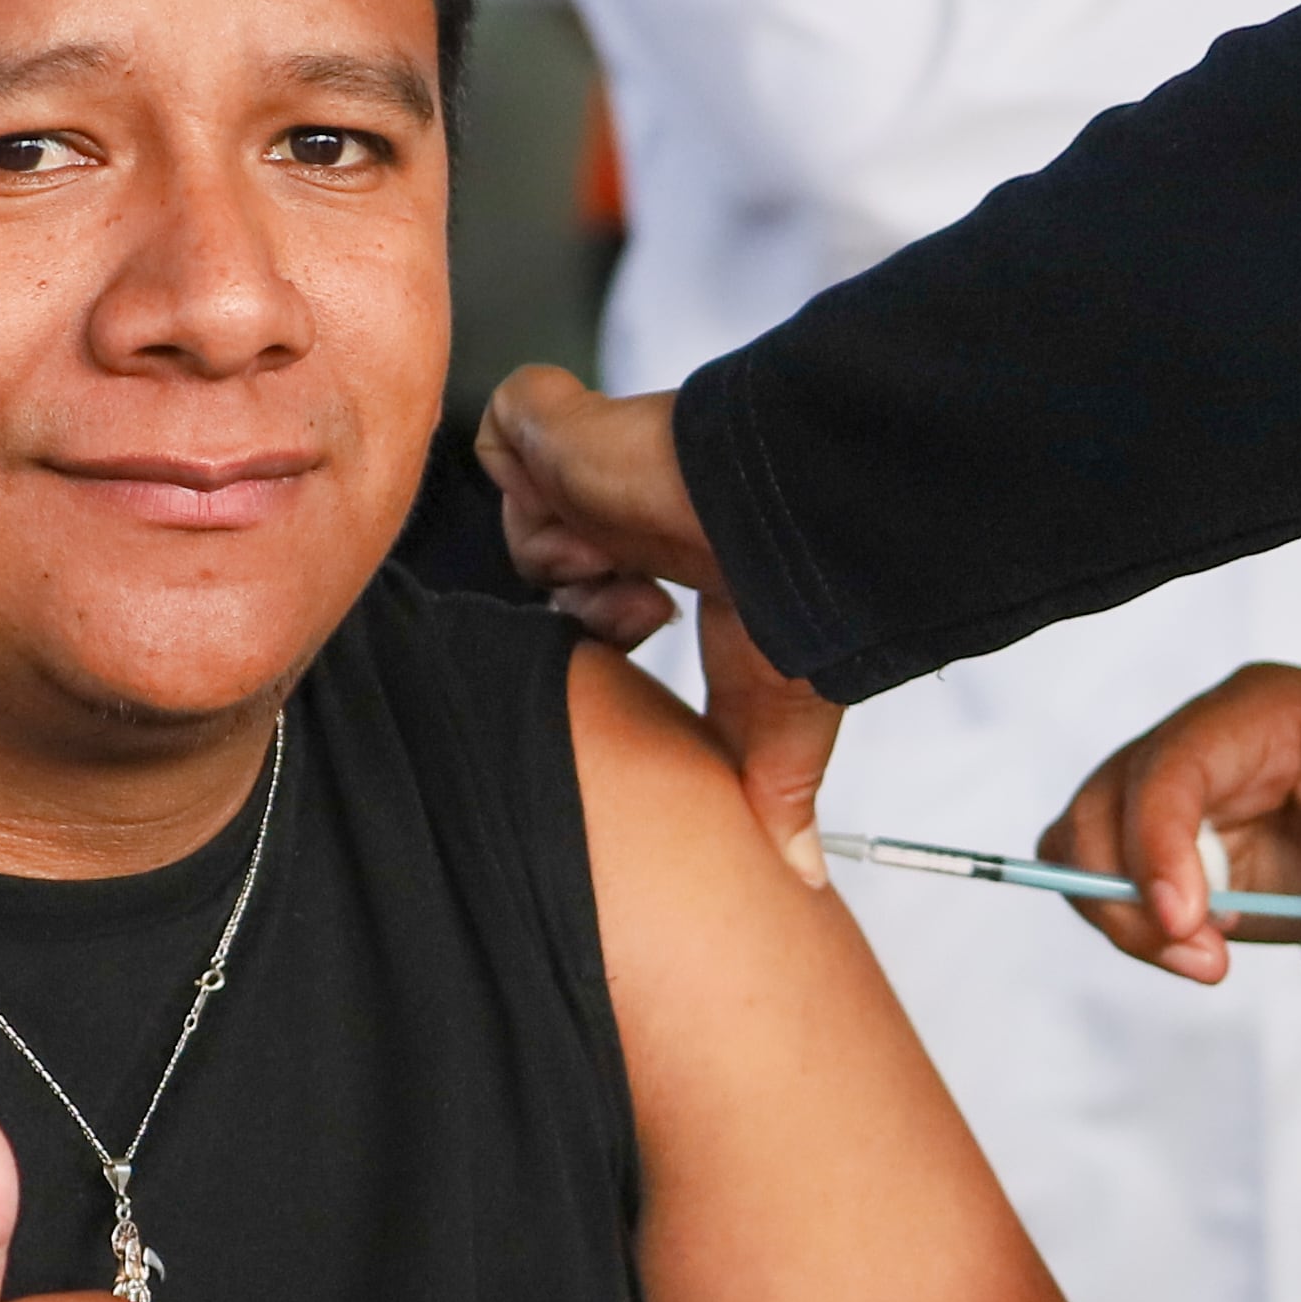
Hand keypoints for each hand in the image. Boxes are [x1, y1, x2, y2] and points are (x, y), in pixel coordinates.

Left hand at [479, 369, 841, 876]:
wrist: (774, 515)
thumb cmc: (792, 591)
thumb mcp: (774, 712)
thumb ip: (772, 791)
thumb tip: (801, 878)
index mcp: (662, 555)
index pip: (592, 596)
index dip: (599, 626)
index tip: (640, 636)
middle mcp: (618, 505)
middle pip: (546, 565)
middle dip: (583, 600)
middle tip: (639, 607)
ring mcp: (581, 461)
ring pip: (521, 524)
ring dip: (572, 557)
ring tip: (634, 558)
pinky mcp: (549, 422)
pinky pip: (499, 449)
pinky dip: (538, 491)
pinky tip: (600, 509)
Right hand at [1039, 663, 1300, 986]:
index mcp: (1261, 712)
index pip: (1172, 764)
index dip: (1157, 842)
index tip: (1183, 923)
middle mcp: (1203, 741)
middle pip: (1105, 801)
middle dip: (1127, 889)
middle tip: (1203, 960)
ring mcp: (1179, 793)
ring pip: (1087, 840)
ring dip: (1121, 911)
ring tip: (1203, 961)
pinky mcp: (1173, 845)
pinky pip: (1109, 878)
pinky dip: (1129, 922)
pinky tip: (1192, 950)